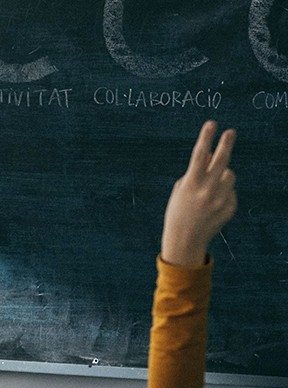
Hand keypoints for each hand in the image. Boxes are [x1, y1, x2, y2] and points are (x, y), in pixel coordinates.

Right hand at [161, 120, 236, 267]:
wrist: (185, 240)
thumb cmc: (179, 211)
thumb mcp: (182, 189)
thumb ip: (198, 171)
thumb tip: (214, 153)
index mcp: (191, 185)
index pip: (200, 155)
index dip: (206, 138)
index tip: (211, 124)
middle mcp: (207, 190)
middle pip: (221, 160)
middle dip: (226, 144)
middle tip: (231, 132)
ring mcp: (220, 199)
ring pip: (229, 174)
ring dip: (222, 175)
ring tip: (209, 189)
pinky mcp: (230, 207)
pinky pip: (231, 191)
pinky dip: (223, 194)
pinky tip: (212, 206)